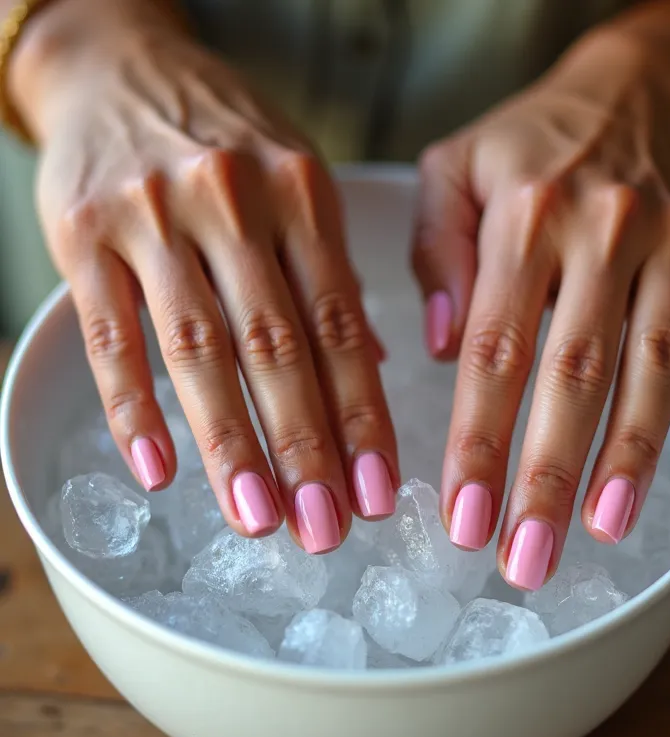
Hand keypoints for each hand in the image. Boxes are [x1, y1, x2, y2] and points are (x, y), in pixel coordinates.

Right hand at [25, 16, 397, 551]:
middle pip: (276, 349)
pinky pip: (110, 335)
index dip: (362, 417)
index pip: (341, 326)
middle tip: (326, 528)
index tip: (379, 492)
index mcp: (301, 196)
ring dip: (231, 445)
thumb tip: (370, 367)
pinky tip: (160, 471)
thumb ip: (331, 274)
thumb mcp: (298, 184)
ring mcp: (152, 218)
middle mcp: (232, 205)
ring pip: (198, 351)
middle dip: (306, 448)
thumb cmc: (226, 137)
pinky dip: (134, 407)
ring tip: (258, 520)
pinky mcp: (82, 234)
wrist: (122, 67)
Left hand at [412, 32, 669, 587]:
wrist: (637, 84)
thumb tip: (432, 347)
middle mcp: (602, 232)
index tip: (463, 517)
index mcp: (522, 216)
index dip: (478, 441)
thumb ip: (434, 255)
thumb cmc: (529, 141)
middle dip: (548, 475)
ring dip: (630, 456)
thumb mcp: (453, 171)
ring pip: (654, 365)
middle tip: (527, 558)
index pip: (492, 350)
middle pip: (574, 373)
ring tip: (605, 529)